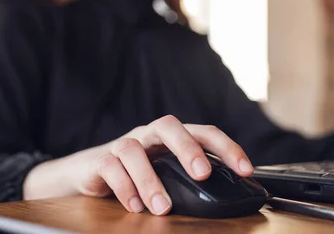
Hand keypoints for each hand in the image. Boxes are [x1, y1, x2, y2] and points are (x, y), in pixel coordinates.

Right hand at [69, 115, 252, 214]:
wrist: (88, 171)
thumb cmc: (137, 171)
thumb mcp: (167, 171)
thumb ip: (190, 177)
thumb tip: (227, 194)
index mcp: (172, 137)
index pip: (204, 133)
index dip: (227, 148)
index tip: (246, 170)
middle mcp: (150, 135)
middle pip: (169, 126)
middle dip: (188, 148)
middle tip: (202, 174)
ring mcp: (124, 144)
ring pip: (134, 150)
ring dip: (150, 180)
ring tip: (162, 208)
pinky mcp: (100, 160)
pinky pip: (111, 167)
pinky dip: (125, 188)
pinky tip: (136, 207)